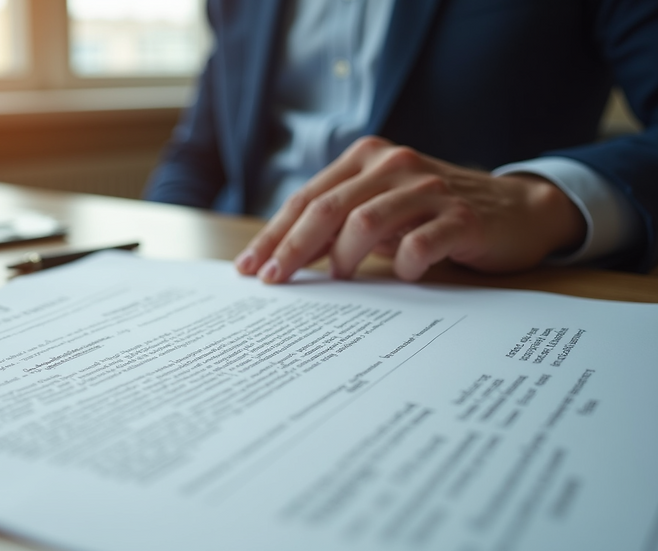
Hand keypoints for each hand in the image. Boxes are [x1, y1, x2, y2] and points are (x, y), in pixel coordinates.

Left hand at [235, 136, 585, 281]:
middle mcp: (394, 165)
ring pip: (364, 222)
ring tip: (338, 280)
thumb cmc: (435, 215)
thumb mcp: (382, 210)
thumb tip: (283, 258)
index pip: (308, 198)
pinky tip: (402, 274)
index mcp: (368, 159)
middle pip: (327, 208)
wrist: (517, 210)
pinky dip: (402, 264)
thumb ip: (339, 224)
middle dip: (291, 248)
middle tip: (273, 280)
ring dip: (342, 258)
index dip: (275, 234)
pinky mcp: (462, 216)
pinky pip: (419, 243)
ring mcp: (429, 189)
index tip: (250, 267)